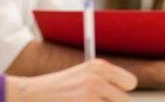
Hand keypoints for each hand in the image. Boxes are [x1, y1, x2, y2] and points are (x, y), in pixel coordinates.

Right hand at [6, 59, 136, 101]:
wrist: (35, 94)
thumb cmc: (60, 87)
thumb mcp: (84, 75)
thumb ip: (106, 81)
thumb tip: (126, 94)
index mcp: (99, 66)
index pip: (130, 83)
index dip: (121, 90)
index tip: (110, 93)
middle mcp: (96, 79)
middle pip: (124, 101)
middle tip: (91, 100)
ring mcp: (90, 96)